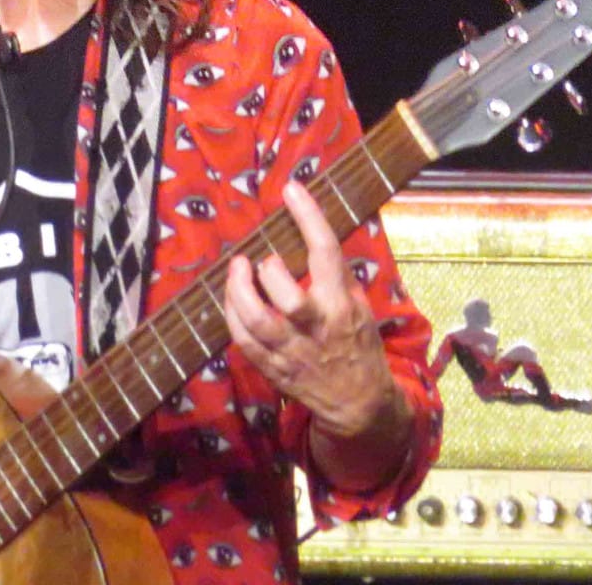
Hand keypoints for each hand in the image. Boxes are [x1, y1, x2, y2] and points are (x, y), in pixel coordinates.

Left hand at [223, 179, 410, 487]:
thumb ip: (336, 275)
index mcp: (343, 305)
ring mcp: (293, 351)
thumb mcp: (360, 306)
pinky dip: (231, 316)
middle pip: (286, 295)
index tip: (292, 189)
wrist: (359, 404)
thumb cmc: (358, 344)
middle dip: (268, 270)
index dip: (308, 216)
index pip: (326, 252)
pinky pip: (243, 341)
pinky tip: (231, 298)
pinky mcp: (273, 368)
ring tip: (235, 270)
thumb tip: (311, 233)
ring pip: (258, 321)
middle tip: (262, 259)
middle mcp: (317, 327)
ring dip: (238, 291)